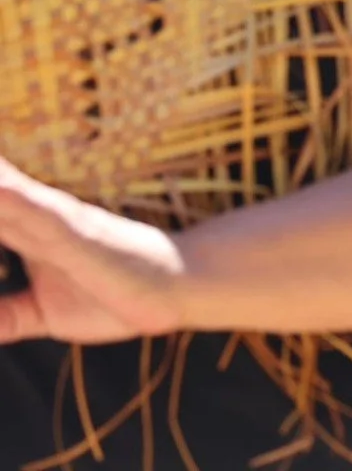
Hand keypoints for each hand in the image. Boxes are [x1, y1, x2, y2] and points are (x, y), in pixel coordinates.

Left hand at [0, 157, 184, 343]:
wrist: (175, 289)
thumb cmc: (116, 293)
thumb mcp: (44, 314)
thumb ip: (6, 316)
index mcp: (25, 232)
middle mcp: (33, 216)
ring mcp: (54, 220)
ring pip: (0, 194)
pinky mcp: (77, 233)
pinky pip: (36, 213)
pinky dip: (10, 195)